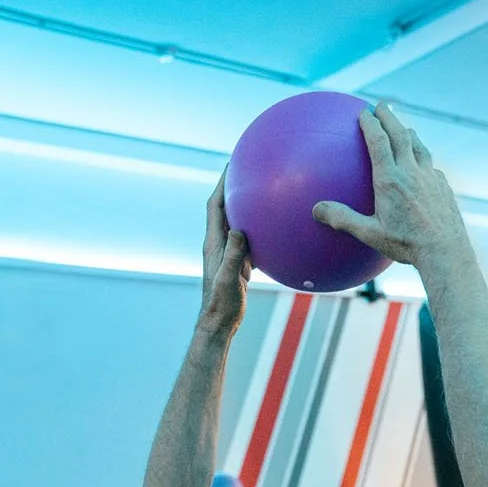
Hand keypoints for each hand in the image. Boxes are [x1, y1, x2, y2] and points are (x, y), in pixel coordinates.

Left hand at [199, 175, 251, 334]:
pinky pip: (249, 239)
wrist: (220, 322)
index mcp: (214, 243)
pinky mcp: (238, 263)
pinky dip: (258, 228)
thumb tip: (239, 231)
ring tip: (261, 190)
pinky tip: (273, 226)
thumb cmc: (222, 303)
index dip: (222, 184)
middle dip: (233, 187)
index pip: (215, 206)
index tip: (231, 164)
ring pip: (237, 222)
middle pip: (225, 208)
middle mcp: (219, 244)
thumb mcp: (229, 278)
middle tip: (247, 169)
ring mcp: (229, 253)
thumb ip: (234, 255)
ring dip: (245, 205)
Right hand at [312, 102, 469, 268]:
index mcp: (390, 179)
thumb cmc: (406, 245)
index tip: (364, 111)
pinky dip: (422, 159)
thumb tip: (316, 210)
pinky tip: (422, 166)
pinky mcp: (443, 187)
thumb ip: (343, 219)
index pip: (379, 141)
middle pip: (400, 135)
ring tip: (403, 129)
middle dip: (389, 116)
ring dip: (408, 133)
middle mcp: (411, 172)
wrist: (446, 251)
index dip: (371, 123)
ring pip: (419, 146)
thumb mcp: (370, 234)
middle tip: (382, 105)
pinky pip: (431, 166)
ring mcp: (430, 177)